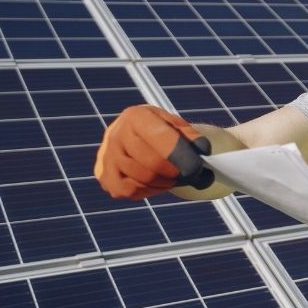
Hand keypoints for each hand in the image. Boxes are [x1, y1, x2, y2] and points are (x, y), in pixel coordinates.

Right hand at [94, 104, 212, 199]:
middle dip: (177, 174)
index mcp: (136, 116)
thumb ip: (191, 136)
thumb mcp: (178, 125)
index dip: (181, 155)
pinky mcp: (105, 176)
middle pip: (151, 163)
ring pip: (142, 179)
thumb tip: (203, 149)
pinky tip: (160, 183)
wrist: (134, 135)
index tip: (198, 168)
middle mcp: (116, 135)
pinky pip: (129, 191)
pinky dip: (149, 190)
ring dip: (166, 183)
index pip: (160, 138)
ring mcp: (107, 157)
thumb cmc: (162, 130)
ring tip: (179, 178)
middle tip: (194, 176)